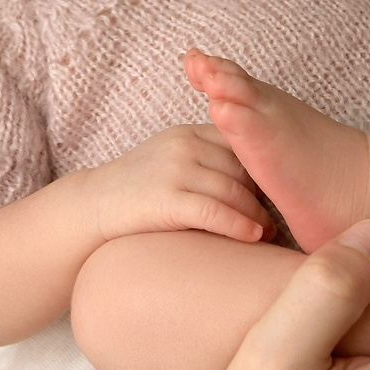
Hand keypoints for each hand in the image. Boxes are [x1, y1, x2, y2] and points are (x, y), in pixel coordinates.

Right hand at [85, 125, 272, 244]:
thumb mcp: (173, 161)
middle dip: (262, 196)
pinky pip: (214, 211)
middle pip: (241, 168)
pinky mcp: (166, 199)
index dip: (261, 171)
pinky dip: (239, 224)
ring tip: (268, 234)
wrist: (92, 207)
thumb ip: (207, 161)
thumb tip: (256, 183)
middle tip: (276, 220)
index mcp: (189, 132)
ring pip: (233, 190)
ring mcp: (174, 170)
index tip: (275, 194)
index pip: (240, 145)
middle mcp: (184, 145)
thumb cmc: (139, 191)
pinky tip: (253, 237)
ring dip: (256, 215)